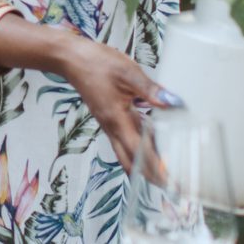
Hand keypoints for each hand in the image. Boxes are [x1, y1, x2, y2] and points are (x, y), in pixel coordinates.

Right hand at [54, 38, 184, 174]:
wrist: (71, 59)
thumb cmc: (95, 63)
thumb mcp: (127, 72)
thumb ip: (150, 89)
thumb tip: (173, 102)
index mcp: (116, 120)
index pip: (139, 153)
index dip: (157, 169)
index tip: (172, 181)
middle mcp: (112, 128)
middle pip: (131, 163)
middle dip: (151, 177)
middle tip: (172, 184)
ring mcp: (110, 125)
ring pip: (128, 154)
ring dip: (146, 165)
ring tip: (168, 169)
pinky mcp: (111, 118)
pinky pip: (127, 140)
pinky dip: (142, 148)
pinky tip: (156, 143)